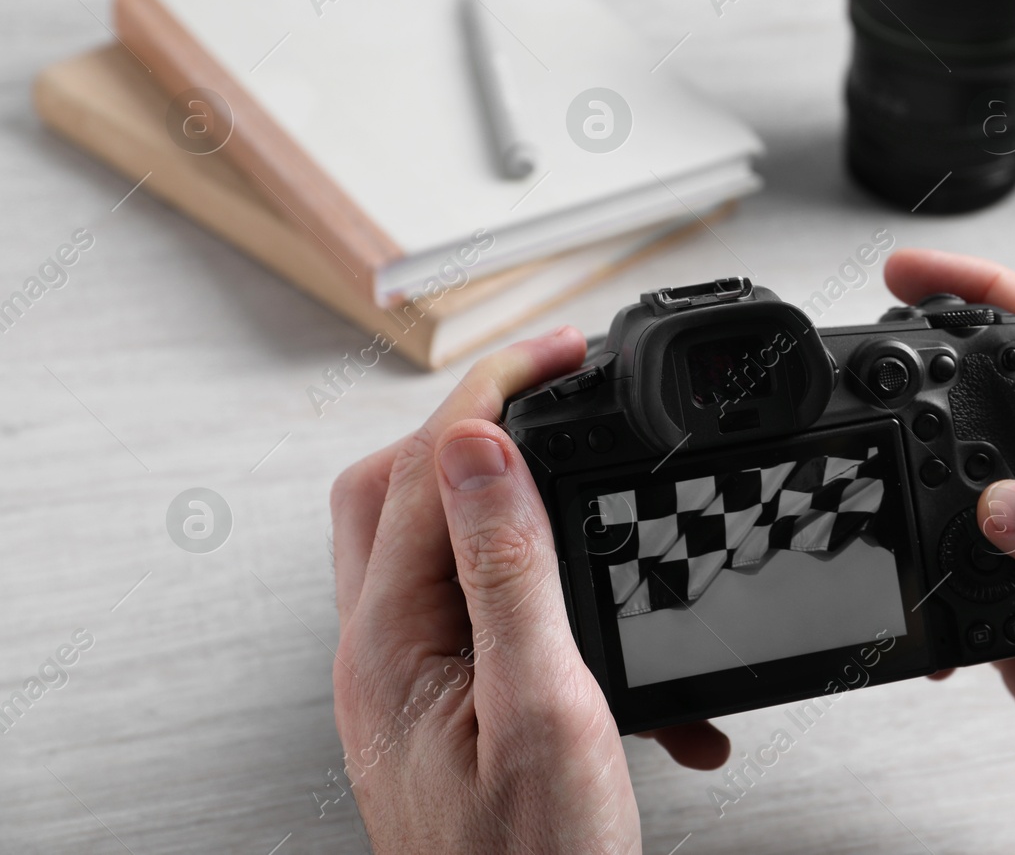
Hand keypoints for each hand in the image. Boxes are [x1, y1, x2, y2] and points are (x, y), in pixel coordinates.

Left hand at [329, 327, 728, 853]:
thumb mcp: (539, 705)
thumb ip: (505, 570)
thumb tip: (475, 445)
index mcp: (393, 638)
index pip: (425, 466)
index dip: (494, 389)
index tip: (559, 350)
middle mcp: (384, 649)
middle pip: (396, 487)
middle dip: (475, 422)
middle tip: (551, 389)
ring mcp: (410, 676)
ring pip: (434, 541)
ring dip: (501, 493)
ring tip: (573, 469)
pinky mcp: (445, 702)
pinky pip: (473, 601)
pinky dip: (533, 572)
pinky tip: (591, 603)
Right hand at [884, 249, 1014, 854]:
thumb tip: (1004, 501)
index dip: (992, 292)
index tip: (920, 274)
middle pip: (1007, 400)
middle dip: (941, 361)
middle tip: (878, 346)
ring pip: (971, 484)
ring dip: (917, 470)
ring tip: (870, 465)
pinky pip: (956, 575)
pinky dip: (916, 573)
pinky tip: (904, 595)